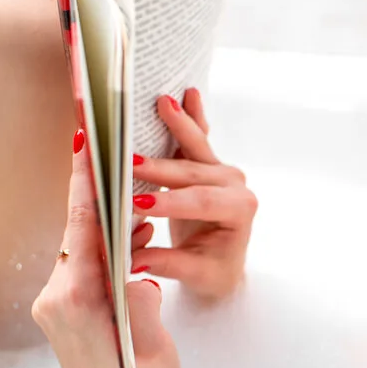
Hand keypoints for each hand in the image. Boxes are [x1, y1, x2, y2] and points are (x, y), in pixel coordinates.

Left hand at [32, 128, 182, 367]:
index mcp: (78, 302)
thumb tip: (142, 274)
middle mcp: (59, 296)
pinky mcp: (68, 305)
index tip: (88, 140)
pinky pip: (88, 260)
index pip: (84, 228)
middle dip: (93, 183)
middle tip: (101, 137)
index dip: (88, 182)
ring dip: (106, 213)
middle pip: (77, 225)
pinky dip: (111, 240)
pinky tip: (138, 232)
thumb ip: (144, 307)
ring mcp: (60, 300)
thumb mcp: (152, 353)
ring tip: (130, 181)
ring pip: (82, 240)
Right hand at [130, 88, 256, 300]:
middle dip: (159, 167)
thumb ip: (167, 263)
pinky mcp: (208, 163)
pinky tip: (188, 94)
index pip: (201, 202)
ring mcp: (223, 170)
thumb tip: (133, 261)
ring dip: (177, 125)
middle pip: (193, 171)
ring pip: (196, 146)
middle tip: (127, 162)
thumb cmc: (213, 270)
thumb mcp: (195, 273)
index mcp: (239, 210)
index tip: (139, 204)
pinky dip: (191, 116)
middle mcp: (236, 185)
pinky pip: (198, 137)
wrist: (225, 263)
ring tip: (162, 103)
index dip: (169, 202)